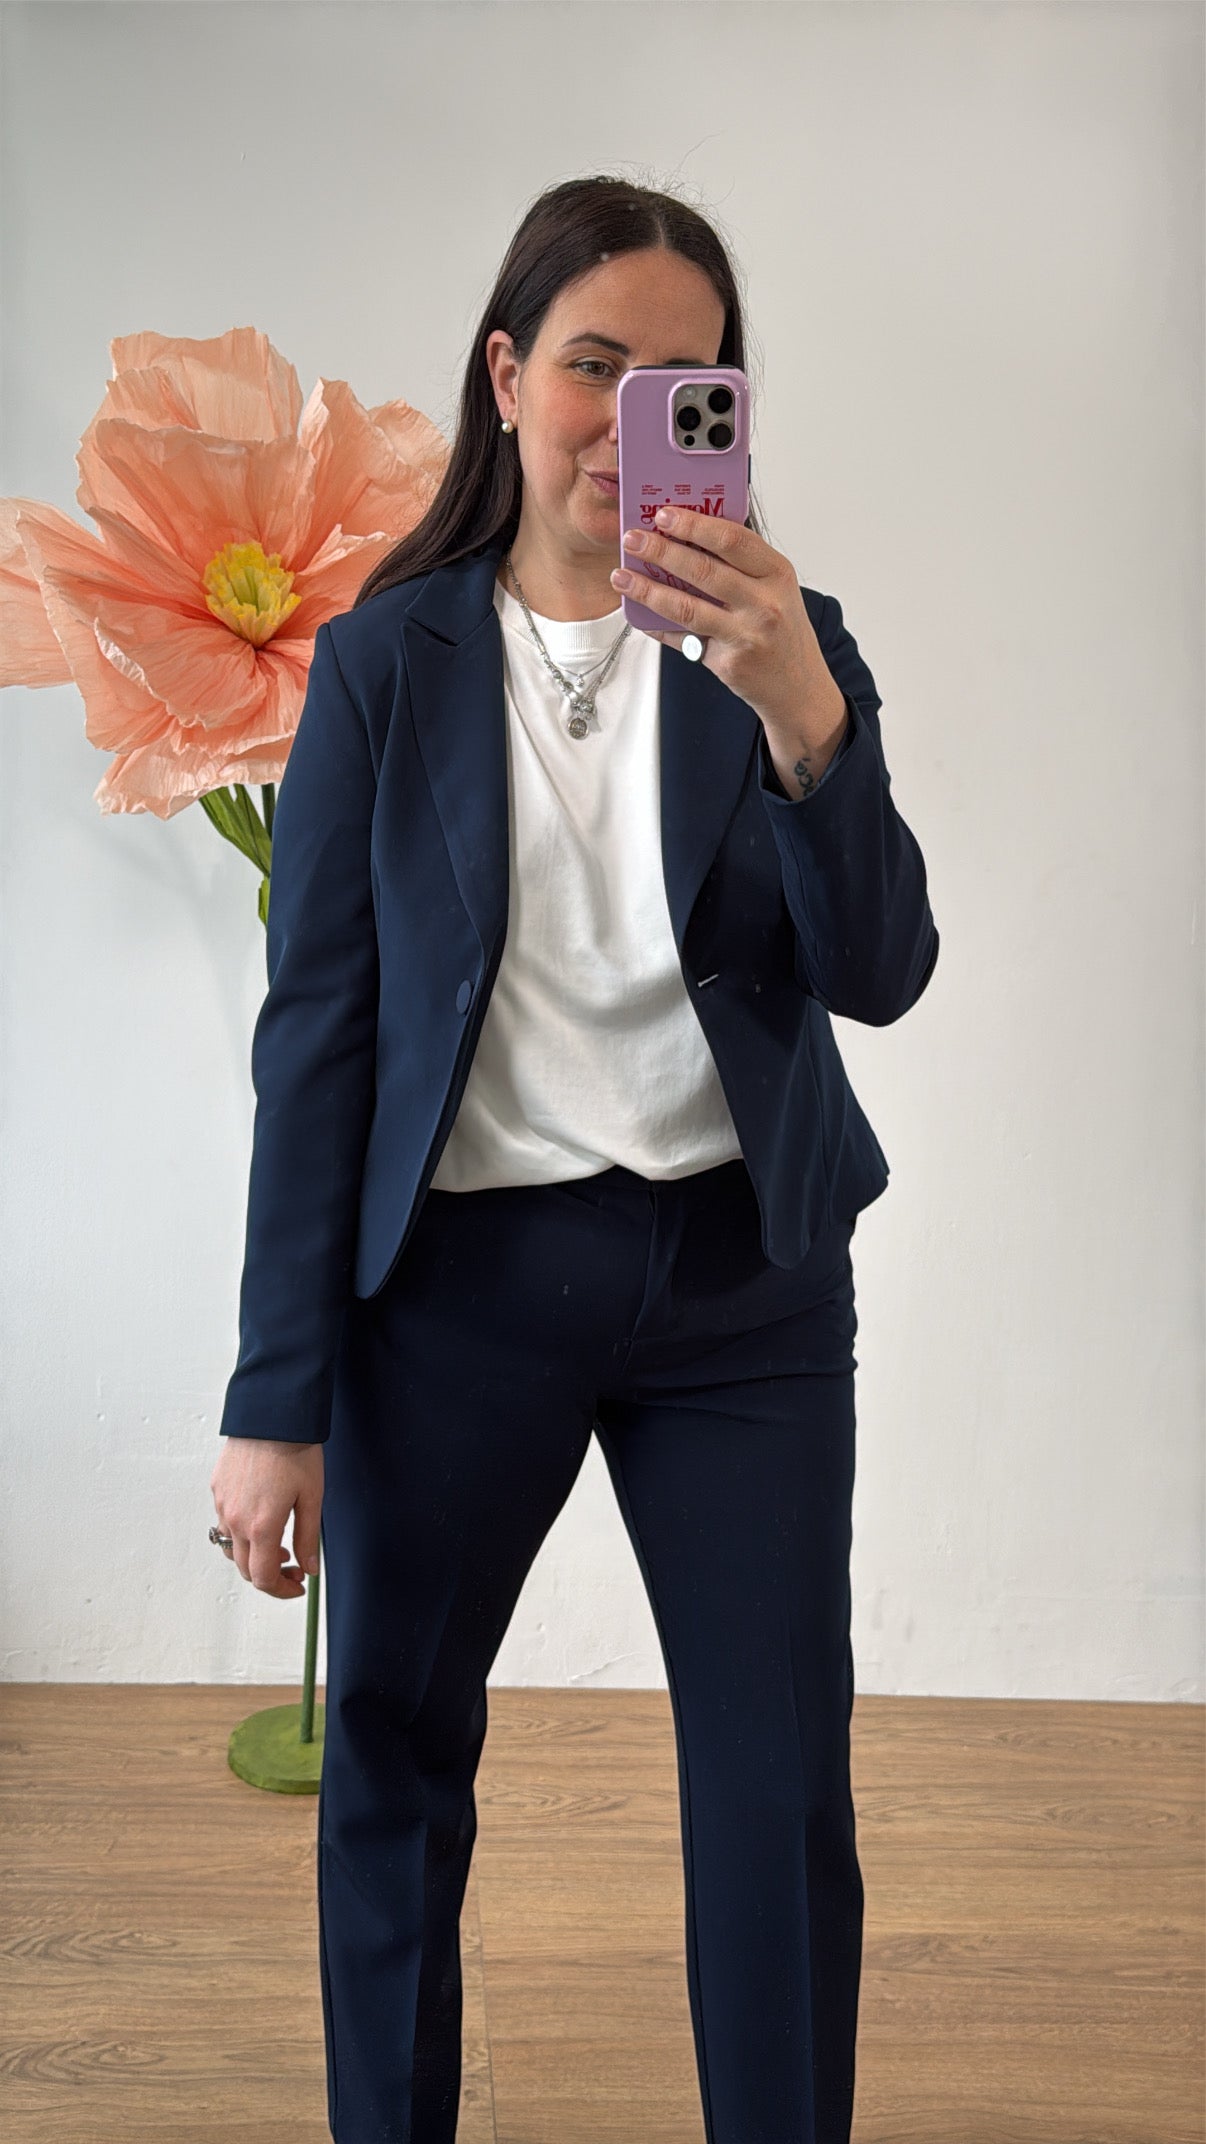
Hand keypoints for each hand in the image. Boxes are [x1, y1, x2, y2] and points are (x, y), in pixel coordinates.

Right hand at [209, 1437, 323, 1598]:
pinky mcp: (217, 1488)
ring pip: (231, 1546)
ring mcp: (223, 1504)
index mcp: (261, 1526)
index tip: (297, 1585)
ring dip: (253, 1554)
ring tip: (277, 1542)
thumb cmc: (295, 1450)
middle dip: (270, 1576)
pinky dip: (242, 1532)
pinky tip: (262, 1516)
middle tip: (293, 1568)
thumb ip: (307, 1538)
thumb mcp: (312, 1497)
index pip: (263, 1578)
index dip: (282, 1590)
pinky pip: (225, 1521)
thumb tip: (308, 1567)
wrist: (272, 1413)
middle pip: (244, 1568)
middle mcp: (236, 1519)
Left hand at [610, 507, 846, 747]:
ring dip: (648, 590)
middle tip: (632, 539)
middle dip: (661, 551)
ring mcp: (747, 634)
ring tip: (621, 577)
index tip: (664, 514)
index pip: (732, 539)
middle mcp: (765, 602)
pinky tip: (638, 615)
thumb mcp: (775, 589)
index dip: (695, 524)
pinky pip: (684, 639)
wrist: (799, 686)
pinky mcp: (729, 661)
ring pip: (687, 606)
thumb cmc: (782, 630)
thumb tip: (686, 537)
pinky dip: (657, 626)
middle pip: (704, 570)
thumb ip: (740, 565)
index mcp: (777, 572)